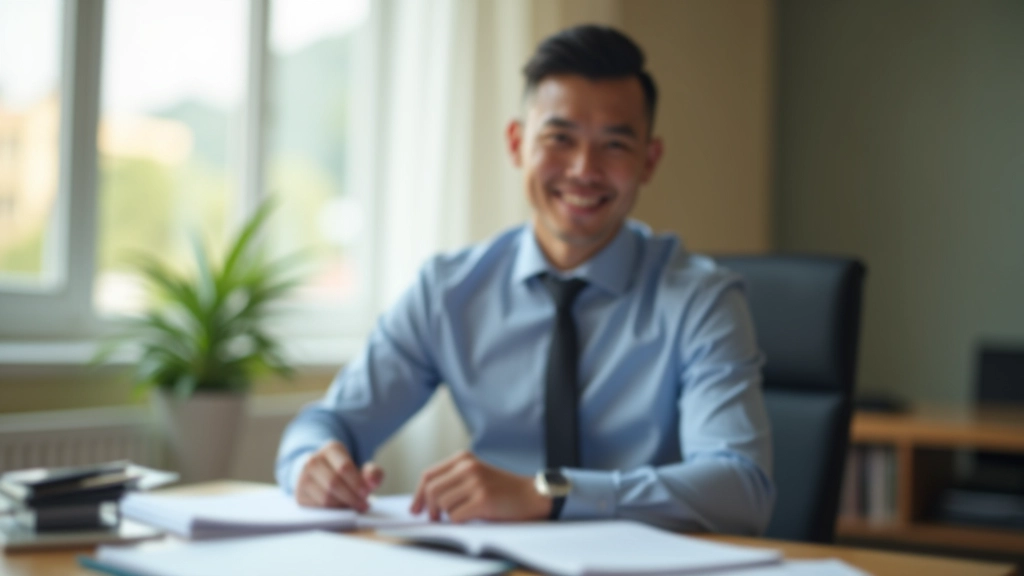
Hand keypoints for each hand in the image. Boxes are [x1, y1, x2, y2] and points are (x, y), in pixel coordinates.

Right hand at [294, 440, 383, 511]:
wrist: (322, 474)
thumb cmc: (346, 473)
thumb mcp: (362, 468)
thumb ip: (373, 473)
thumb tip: (373, 481)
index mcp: (331, 449)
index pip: (344, 467)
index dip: (357, 483)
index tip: (366, 494)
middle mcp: (313, 460)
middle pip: (334, 483)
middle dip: (351, 497)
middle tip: (363, 506)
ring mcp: (303, 477)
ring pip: (325, 497)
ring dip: (342, 506)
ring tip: (354, 507)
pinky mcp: (300, 494)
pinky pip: (317, 507)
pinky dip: (332, 512)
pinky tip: (341, 510)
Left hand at [410, 451, 551, 522]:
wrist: (530, 496)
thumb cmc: (500, 490)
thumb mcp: (474, 476)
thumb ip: (451, 481)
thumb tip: (420, 503)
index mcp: (463, 458)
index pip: (428, 475)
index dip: (418, 494)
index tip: (416, 509)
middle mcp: (468, 467)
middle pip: (431, 490)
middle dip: (430, 508)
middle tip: (435, 519)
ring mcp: (476, 482)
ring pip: (442, 504)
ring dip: (448, 515)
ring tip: (462, 514)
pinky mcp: (483, 499)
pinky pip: (455, 517)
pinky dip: (459, 522)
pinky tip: (471, 517)